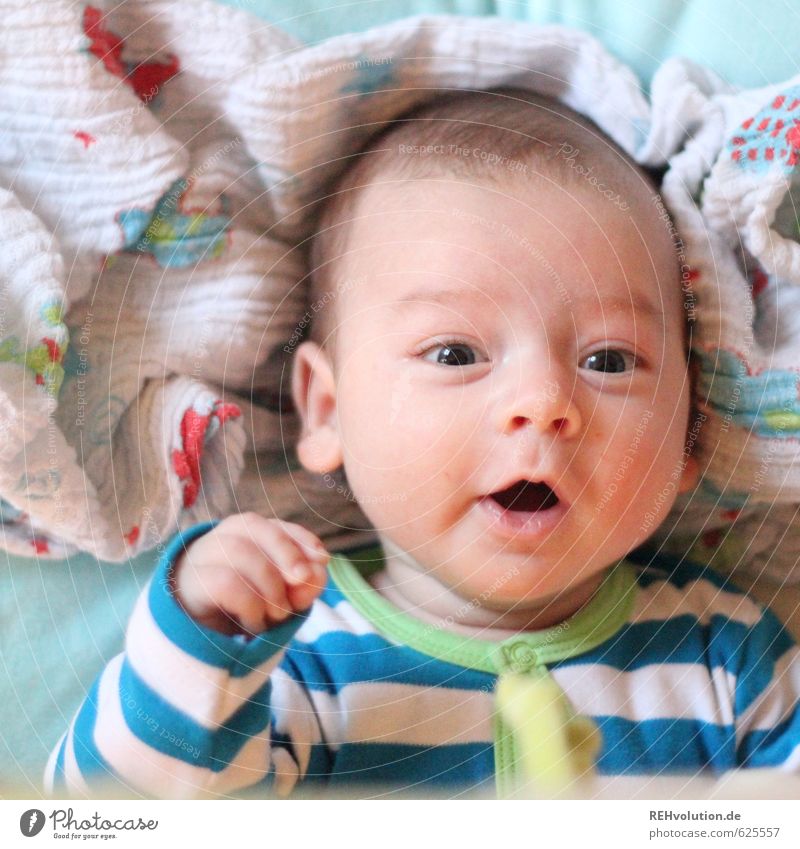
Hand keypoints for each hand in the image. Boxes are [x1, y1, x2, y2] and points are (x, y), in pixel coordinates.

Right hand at [172, 513, 329, 634]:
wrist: (193, 632)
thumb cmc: (243, 606)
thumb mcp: (279, 597)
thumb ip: (301, 586)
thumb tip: (318, 574)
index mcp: (245, 534)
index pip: (274, 524)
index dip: (300, 538)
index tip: (323, 559)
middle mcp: (221, 536)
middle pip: (254, 526)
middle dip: (285, 551)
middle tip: (302, 581)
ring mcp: (202, 556)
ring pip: (241, 551)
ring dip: (269, 586)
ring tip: (278, 615)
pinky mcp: (191, 582)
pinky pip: (225, 582)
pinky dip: (250, 605)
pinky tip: (255, 624)